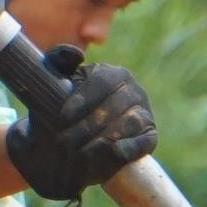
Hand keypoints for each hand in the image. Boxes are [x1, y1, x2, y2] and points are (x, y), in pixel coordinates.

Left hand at [3, 48, 157, 200]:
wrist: (74, 139)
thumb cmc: (65, 106)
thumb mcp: (58, 81)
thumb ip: (59, 60)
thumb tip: (76, 54)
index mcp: (114, 74)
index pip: (102, 82)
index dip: (82, 100)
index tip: (63, 117)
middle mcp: (133, 91)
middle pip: (114, 106)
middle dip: (87, 126)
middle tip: (64, 141)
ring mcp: (143, 114)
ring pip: (129, 123)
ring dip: (104, 139)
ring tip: (81, 153)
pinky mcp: (148, 137)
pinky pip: (145, 141)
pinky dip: (131, 147)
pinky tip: (116, 151)